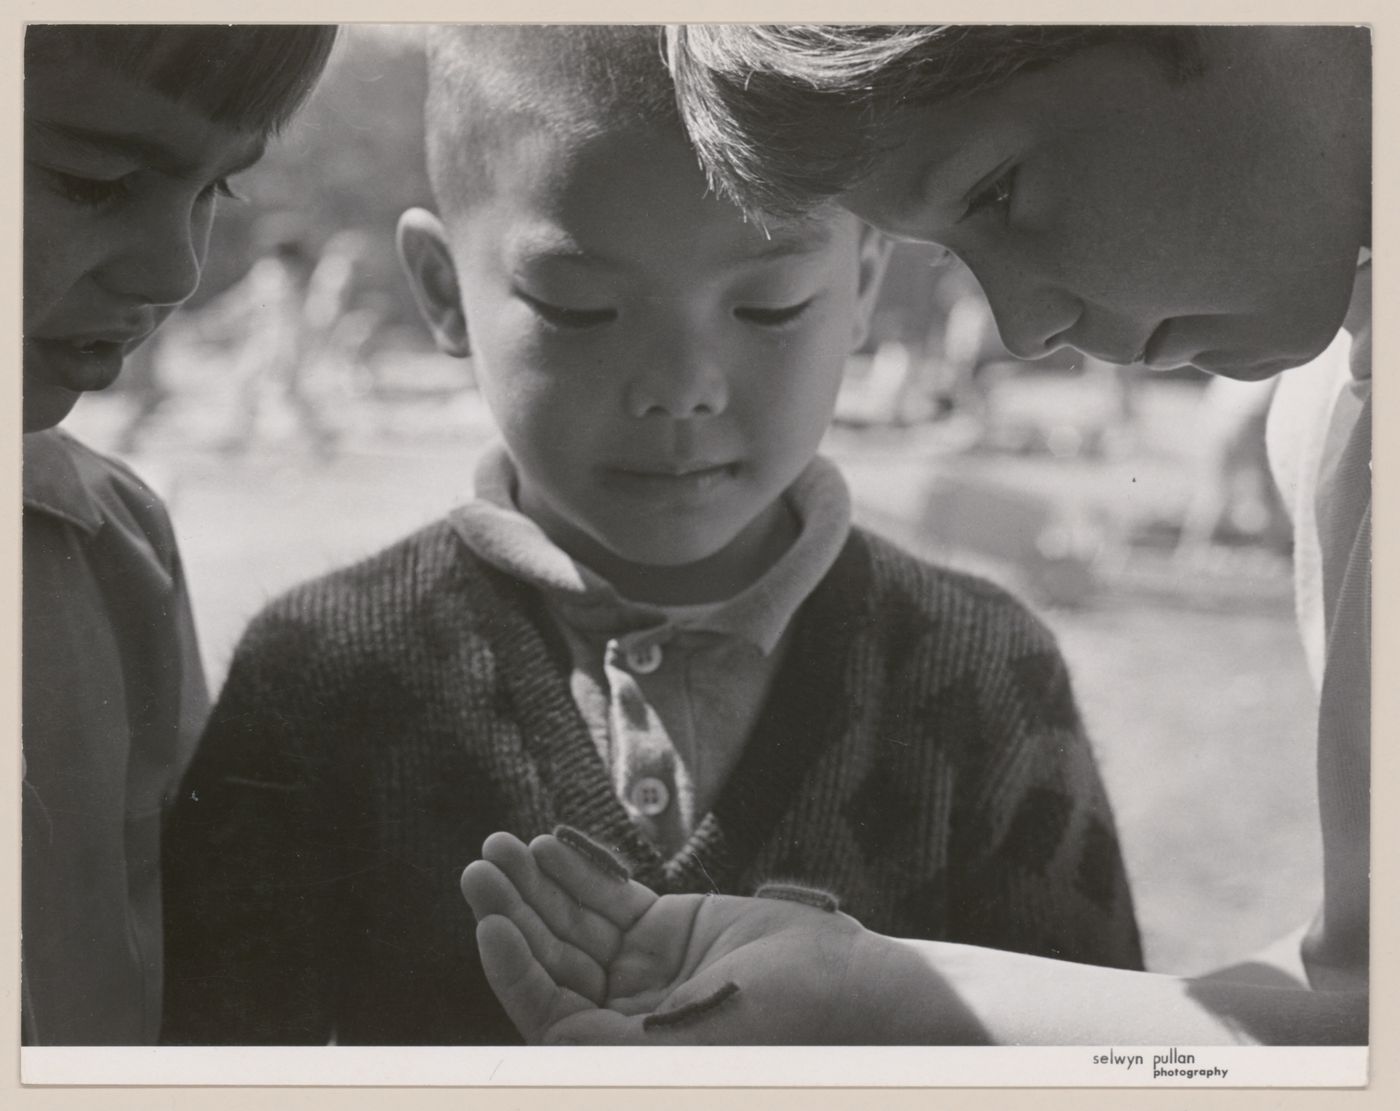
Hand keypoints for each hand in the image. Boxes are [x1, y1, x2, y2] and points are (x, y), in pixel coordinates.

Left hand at [461, 829, 896, 1043]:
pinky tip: (548, 846)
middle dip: (514, 912)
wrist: (848, 983)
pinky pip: (608, 896)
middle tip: (480, 869)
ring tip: (502, 846)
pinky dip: (578, 871)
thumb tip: (551, 1040)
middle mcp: (621, 1016)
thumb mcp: (694, 1043)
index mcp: (622, 1057)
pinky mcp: (663, 927)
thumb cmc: (784, 1025)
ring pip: (572, 923)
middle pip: (552, 959)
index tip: (492, 924)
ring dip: (536, 885)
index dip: (514, 969)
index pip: (548, 1011)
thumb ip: (617, 1044)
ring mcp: (640, 969)